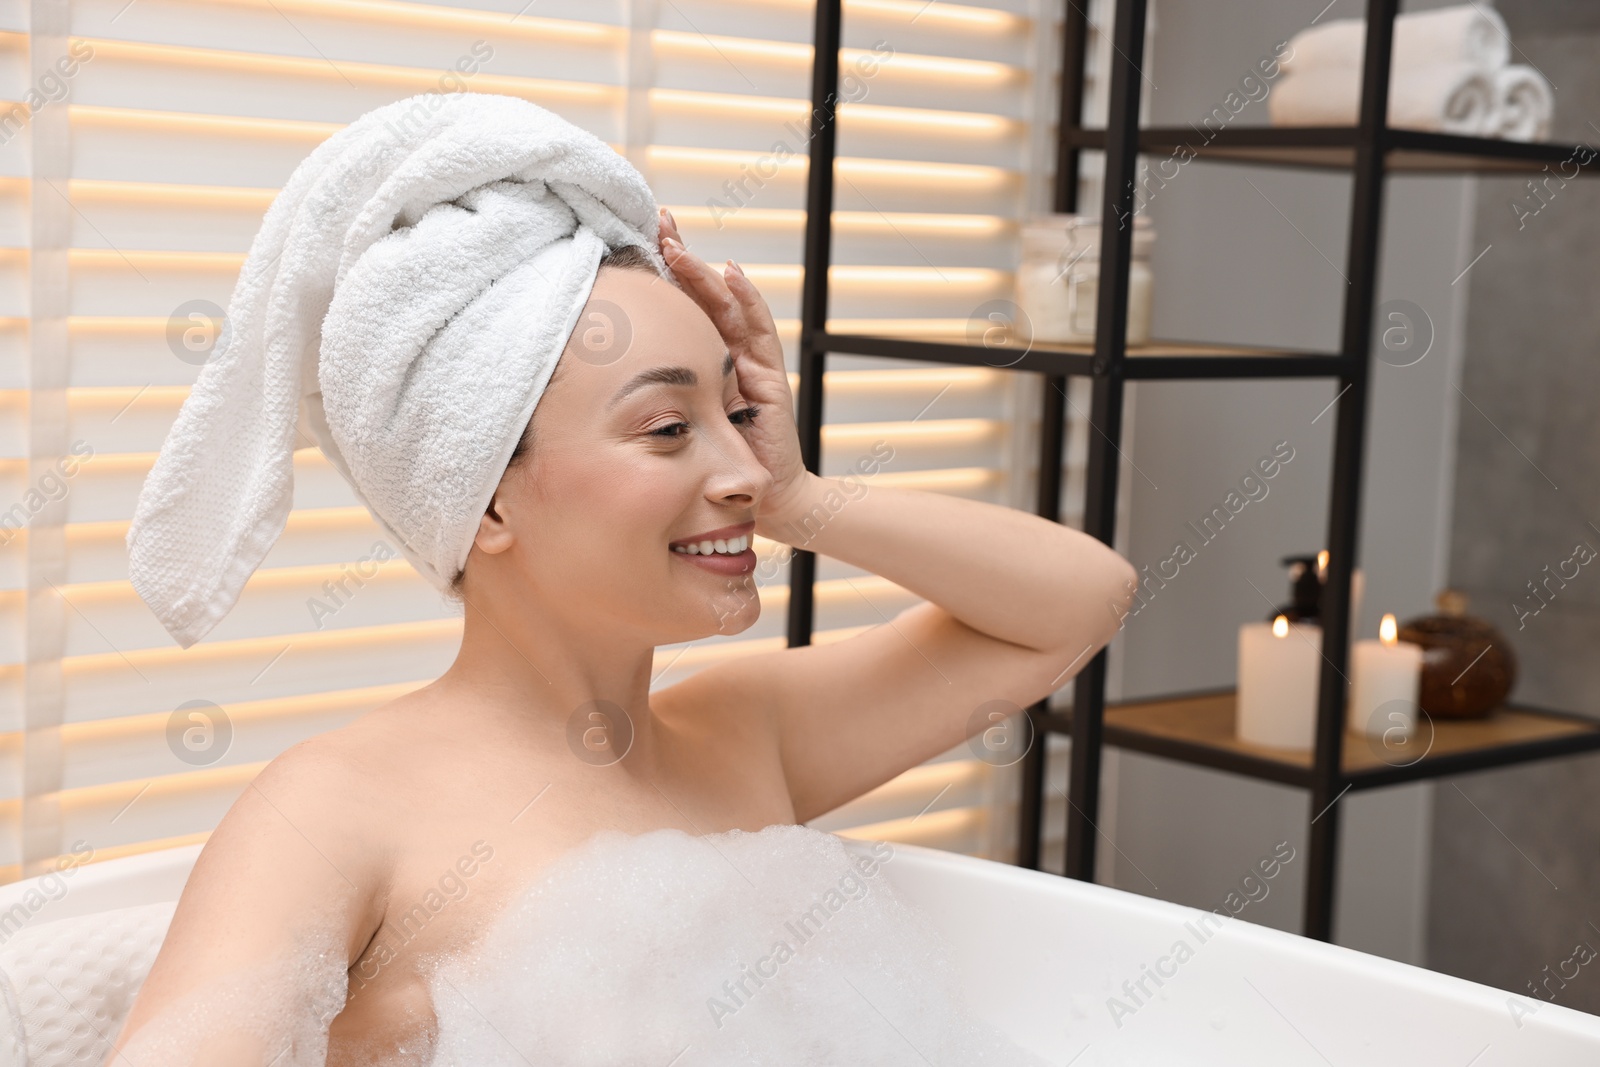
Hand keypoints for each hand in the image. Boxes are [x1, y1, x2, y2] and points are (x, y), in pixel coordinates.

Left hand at [657, 207, 812, 525]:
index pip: (677, 307)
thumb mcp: (665, 425)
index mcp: (698, 361)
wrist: (759, 498)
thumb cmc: (710, 466)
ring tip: (679, 244)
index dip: (658, 275)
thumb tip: (581, 380)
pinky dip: (746, 299)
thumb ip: (642, 403)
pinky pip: (757, 331)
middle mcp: (724, 353)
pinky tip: (732, 275)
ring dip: (703, 271)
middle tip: (656, 221)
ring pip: (725, 304)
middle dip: (679, 257)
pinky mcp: (768, 376)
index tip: (631, 241)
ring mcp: (748, 361)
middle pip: (701, 294)